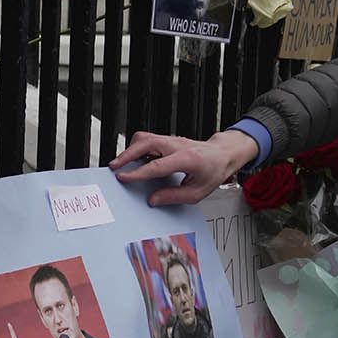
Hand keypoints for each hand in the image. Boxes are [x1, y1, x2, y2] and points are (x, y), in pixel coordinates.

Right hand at [109, 130, 259, 205]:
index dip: (137, 173)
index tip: (123, 177)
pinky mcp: (168, 140)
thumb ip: (173, 197)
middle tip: (114, 167)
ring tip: (121, 163)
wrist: (224, 154)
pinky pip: (148, 139)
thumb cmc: (213, 171)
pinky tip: (134, 158)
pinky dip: (137, 147)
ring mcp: (172, 140)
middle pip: (145, 143)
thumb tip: (153, 199)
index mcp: (187, 158)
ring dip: (130, 149)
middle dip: (126, 155)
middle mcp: (177, 145)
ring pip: (145, 137)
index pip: (156, 165)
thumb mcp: (197, 192)